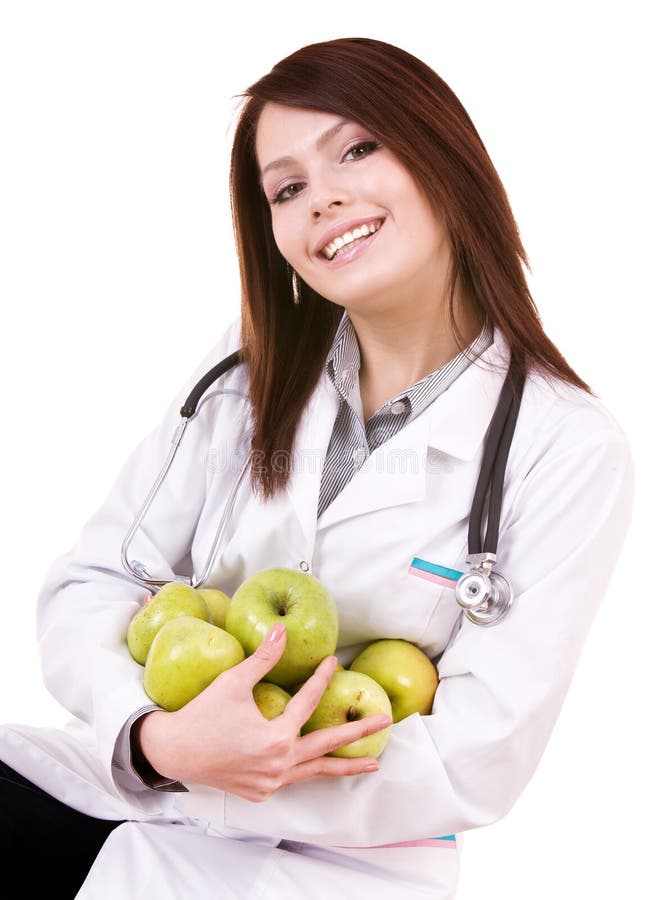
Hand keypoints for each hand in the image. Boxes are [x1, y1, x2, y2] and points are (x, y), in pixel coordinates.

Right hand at [138, 623, 391, 801]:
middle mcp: (278, 764)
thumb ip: (263, 659)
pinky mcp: (261, 791)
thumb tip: (281, 632)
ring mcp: (271, 782)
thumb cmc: (202, 715)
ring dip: (344, 766)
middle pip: (328, 746)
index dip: (321, 680)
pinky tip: (318, 765)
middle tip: (385, 722)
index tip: (334, 664)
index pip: (307, 703)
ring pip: (315, 772)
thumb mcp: (233, 683)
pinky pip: (291, 779)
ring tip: (371, 764)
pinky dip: (308, 771)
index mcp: (276, 738)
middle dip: (358, 733)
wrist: (173, 752)